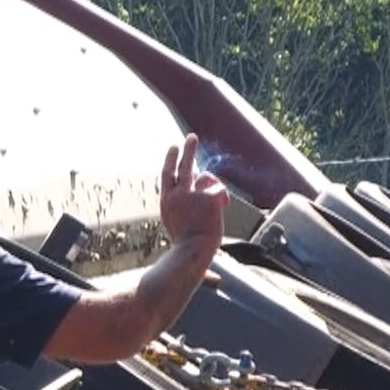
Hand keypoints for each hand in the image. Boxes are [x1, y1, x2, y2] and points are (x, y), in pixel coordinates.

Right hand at [159, 134, 228, 248]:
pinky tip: (221, 210)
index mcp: (166, 201)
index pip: (167, 175)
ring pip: (205, 176)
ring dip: (212, 182)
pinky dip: (223, 198)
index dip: (171, 159)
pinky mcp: (207, 196)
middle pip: (183, 165)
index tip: (173, 148)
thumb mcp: (175, 225)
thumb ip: (181, 208)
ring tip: (215, 197)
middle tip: (192, 137)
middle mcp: (177, 194)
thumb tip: (195, 196)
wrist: (191, 251)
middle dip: (188, 149)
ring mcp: (191, 194)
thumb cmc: (185, 246)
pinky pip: (219, 189)